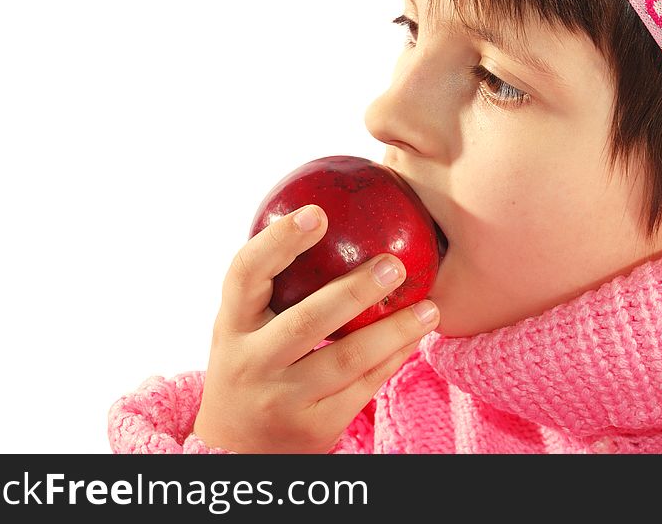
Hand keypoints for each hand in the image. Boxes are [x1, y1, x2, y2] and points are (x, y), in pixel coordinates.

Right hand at [192, 204, 439, 452]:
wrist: (237, 449)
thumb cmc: (250, 366)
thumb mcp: (242, 327)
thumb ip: (272, 286)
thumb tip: (325, 217)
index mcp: (231, 325)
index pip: (246, 275)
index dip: (278, 241)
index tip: (317, 212)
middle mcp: (252, 362)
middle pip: (307, 321)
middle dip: (355, 291)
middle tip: (394, 263)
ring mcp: (282, 398)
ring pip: (346, 359)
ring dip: (394, 330)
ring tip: (429, 308)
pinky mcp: (313, 427)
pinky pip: (363, 387)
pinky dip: (393, 359)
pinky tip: (415, 338)